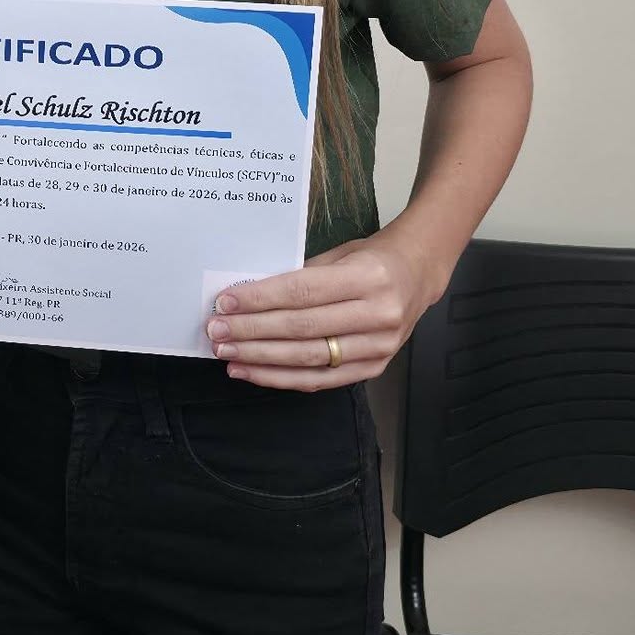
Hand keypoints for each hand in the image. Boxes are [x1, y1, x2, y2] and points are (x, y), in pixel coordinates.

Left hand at [205, 235, 428, 391]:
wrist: (418, 274)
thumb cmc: (371, 258)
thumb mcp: (339, 255)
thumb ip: (299, 276)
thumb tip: (247, 297)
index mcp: (367, 278)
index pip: (302, 292)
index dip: (260, 300)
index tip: (225, 302)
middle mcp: (377, 314)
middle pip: (302, 329)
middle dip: (252, 332)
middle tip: (216, 332)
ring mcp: (379, 347)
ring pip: (308, 359)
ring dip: (261, 359)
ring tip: (227, 354)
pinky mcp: (374, 368)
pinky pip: (320, 379)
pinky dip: (282, 378)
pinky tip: (253, 371)